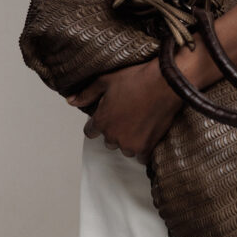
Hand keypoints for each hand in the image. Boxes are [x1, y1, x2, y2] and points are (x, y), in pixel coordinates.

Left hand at [66, 58, 183, 164]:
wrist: (166, 83)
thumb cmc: (136, 79)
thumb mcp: (106, 80)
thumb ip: (86, 93)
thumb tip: (70, 101)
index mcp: (101, 121)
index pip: (90, 132)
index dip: (98, 123)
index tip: (108, 115)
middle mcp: (113, 136)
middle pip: (108, 140)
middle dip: (115, 130)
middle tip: (127, 114)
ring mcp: (130, 144)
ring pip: (124, 148)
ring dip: (129, 139)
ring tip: (139, 121)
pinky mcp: (147, 148)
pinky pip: (140, 156)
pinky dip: (143, 148)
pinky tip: (148, 133)